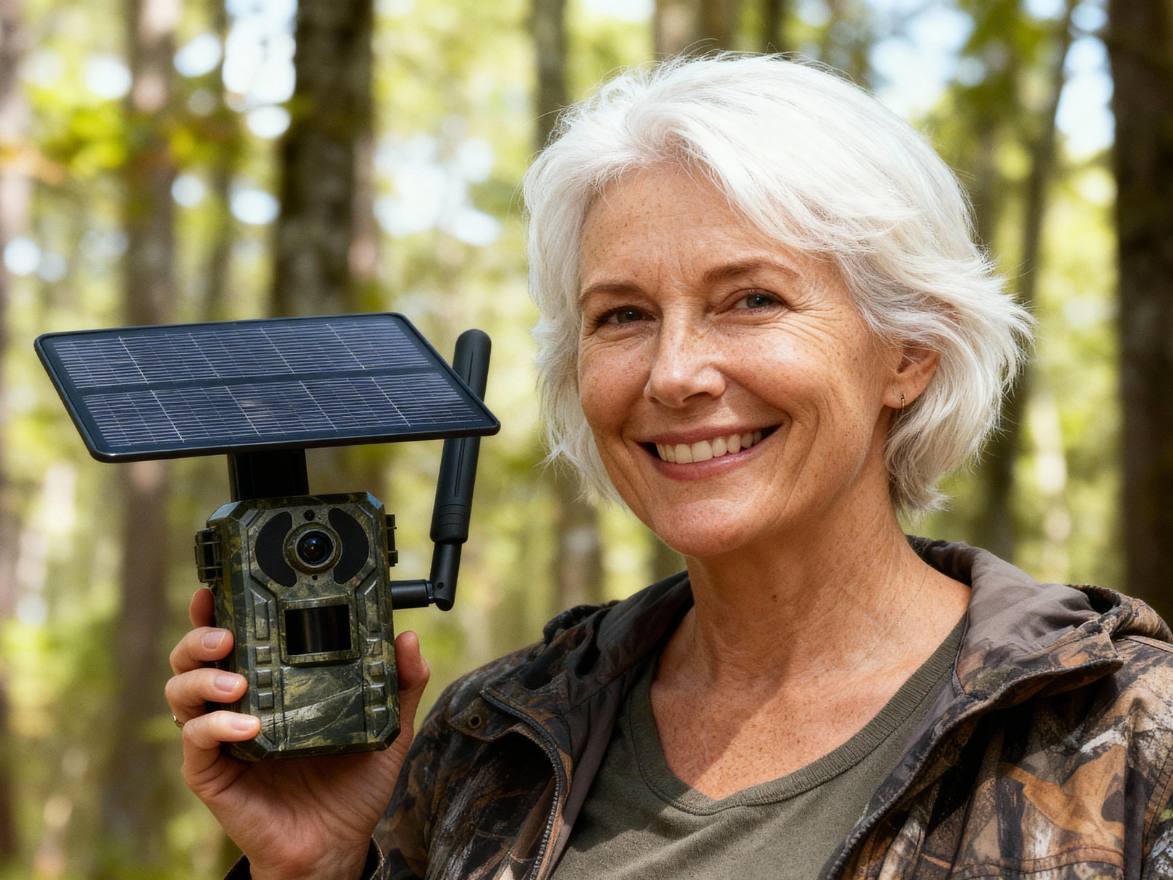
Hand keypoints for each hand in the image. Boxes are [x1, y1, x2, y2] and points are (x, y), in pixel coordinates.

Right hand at [165, 588, 429, 879]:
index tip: (220, 587)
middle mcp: (236, 704)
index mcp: (270, 684)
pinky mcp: (211, 772)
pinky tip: (249, 727)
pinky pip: (196, 740)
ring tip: (238, 681)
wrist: (336, 844)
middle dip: (200, 634)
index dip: (219, 609)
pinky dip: (216, 727)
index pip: (235, 636)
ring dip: (202, 677)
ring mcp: (219, 736)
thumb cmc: (352, 785)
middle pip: (192, 655)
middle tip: (228, 634)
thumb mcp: (384, 727)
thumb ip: (398, 685)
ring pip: (181, 692)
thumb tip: (408, 641)